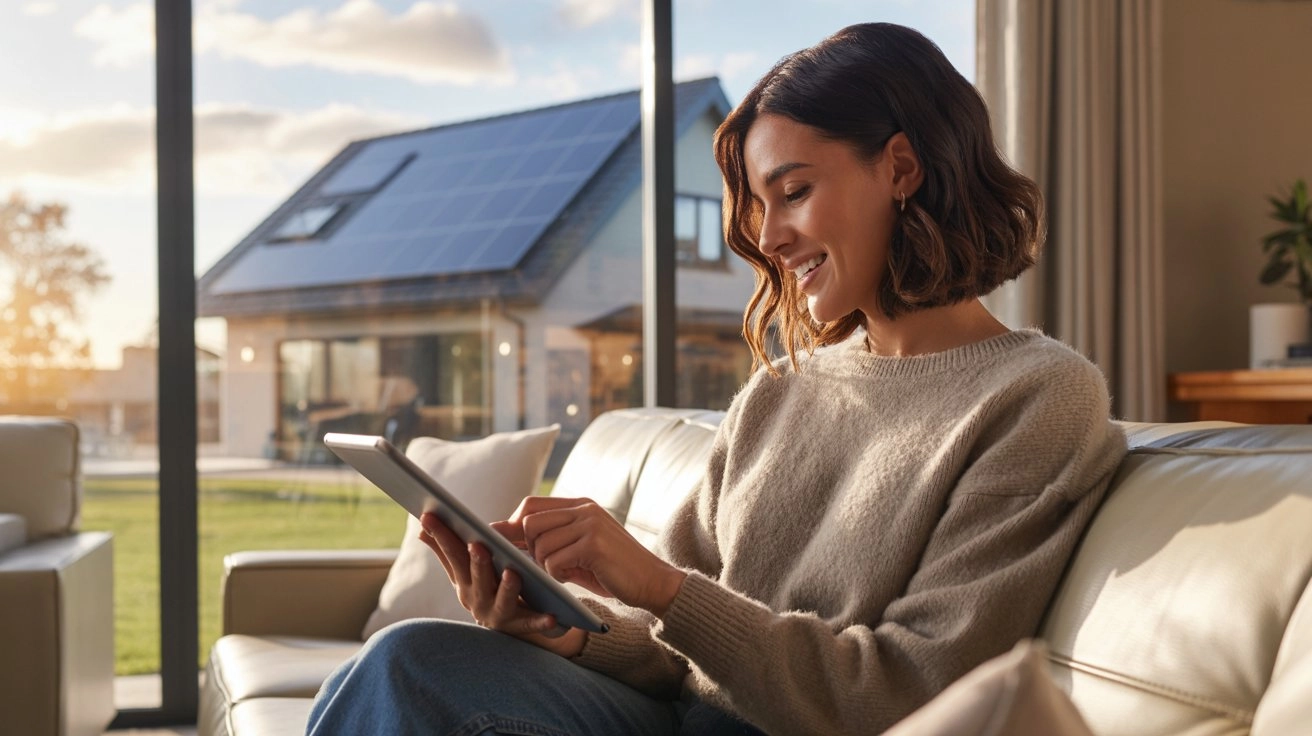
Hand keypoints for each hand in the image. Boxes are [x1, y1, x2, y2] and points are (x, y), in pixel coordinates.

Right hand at [417, 512, 585, 657]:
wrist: (509, 627)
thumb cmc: (485, 589)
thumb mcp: (464, 571)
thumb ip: (446, 550)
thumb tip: (422, 524)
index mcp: (464, 581)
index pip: (452, 554)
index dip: (441, 535)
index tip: (429, 515)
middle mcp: (477, 599)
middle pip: (477, 579)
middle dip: (477, 562)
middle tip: (478, 545)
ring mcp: (498, 614)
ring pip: (503, 601)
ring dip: (507, 588)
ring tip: (513, 573)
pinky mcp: (521, 626)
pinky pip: (532, 623)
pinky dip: (540, 621)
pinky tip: (552, 617)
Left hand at [493, 496, 686, 616]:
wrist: (653, 582)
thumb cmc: (612, 570)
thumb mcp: (580, 549)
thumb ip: (552, 540)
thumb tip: (507, 536)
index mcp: (581, 505)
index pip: (532, 504)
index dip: (512, 523)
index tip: (502, 542)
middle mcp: (585, 509)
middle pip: (529, 521)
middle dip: (526, 547)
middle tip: (539, 565)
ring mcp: (590, 525)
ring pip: (540, 543)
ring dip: (543, 565)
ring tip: (560, 573)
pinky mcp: (594, 545)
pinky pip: (553, 561)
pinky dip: (555, 575)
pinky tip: (569, 578)